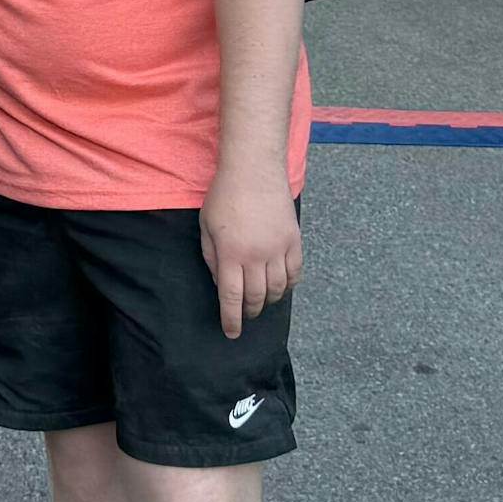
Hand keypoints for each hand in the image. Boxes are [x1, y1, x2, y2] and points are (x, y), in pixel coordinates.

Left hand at [197, 173, 301, 340]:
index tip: (232, 332)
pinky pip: (296, 272)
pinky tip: (282, 286)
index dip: (232, 319)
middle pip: (257, 297)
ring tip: (263, 301)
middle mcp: (256, 256)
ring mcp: (278, 248)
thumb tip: (222, 283)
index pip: (232, 298)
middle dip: (250, 311)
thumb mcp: (206, 227)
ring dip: (270, 300)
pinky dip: (289, 285)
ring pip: (278, 289)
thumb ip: (212, 258)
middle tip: (246, 313)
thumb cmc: (224, 195)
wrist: (254, 168)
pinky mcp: (294, 240)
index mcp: (231, 254)